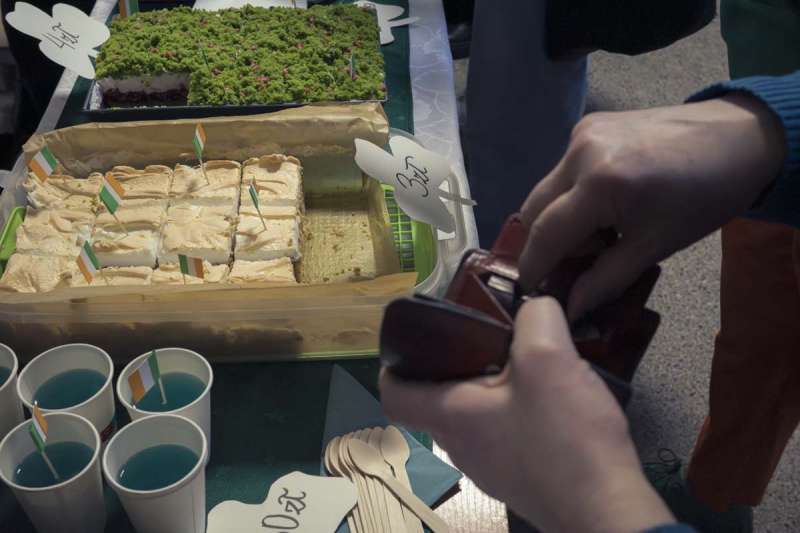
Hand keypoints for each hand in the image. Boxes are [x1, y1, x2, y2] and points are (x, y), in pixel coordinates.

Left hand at [380, 297, 673, 532]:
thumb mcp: (549, 359)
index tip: (413, 341)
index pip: (394, 395)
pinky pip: (505, 432)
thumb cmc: (565, 437)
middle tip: (487, 335)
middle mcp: (461, 446)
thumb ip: (535, 319)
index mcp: (451, 417)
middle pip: (439, 399)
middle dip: (457, 363)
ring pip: (475, 416)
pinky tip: (550, 397)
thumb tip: (534, 307)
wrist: (607, 510)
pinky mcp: (520, 476)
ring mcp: (490, 466)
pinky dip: (517, 409)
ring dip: (493, 386)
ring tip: (524, 360)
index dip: (394, 365)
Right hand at [519, 94, 785, 319]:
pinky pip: (563, 170)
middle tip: (573, 264)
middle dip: (544, 243)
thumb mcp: (655, 246)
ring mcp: (581, 133)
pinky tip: (606, 204)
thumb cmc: (704, 197)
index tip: (530, 293)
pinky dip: (573, 194)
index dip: (532, 267)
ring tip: (598, 233)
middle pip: (532, 209)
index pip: (545, 233)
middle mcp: (580, 152)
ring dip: (558, 218)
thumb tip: (571, 309)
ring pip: (546, 189)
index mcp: (600, 184)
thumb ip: (605, 280)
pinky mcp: (588, 124)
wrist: (739, 137)